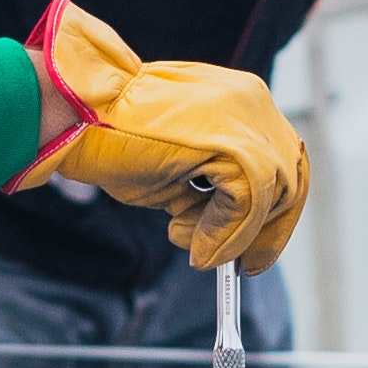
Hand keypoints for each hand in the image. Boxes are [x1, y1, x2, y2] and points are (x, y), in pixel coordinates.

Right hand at [15, 0, 309, 272]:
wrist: (76, 115)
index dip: (271, 210)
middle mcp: (253, 103)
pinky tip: (187, 240)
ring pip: (270, 196)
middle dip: (265, 231)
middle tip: (240, 268)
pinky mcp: (233, 146)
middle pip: (290, 180)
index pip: (280, 160)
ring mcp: (246, 121)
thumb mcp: (177, 167)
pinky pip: (247, 206)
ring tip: (189, 243)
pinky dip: (223, 235)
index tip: (254, 248)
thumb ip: (212, 189)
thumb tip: (231, 235)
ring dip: (234, 236)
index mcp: (241, 99)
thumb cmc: (113, 140)